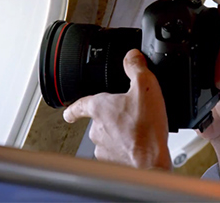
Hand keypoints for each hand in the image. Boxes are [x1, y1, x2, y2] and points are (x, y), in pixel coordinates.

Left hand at [63, 49, 171, 169]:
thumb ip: (136, 68)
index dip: (73, 108)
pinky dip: (125, 150)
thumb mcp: (146, 87)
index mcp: (100, 108)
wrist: (151, 162)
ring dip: (119, 135)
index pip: (79, 106)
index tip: (68, 112)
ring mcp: (103, 148)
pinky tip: (139, 146)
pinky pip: (116, 153)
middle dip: (112, 120)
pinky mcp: (111, 163)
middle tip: (130, 118)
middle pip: (99, 121)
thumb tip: (132, 56)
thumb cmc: (146, 129)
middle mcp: (97, 129)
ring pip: (108, 138)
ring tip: (138, 132)